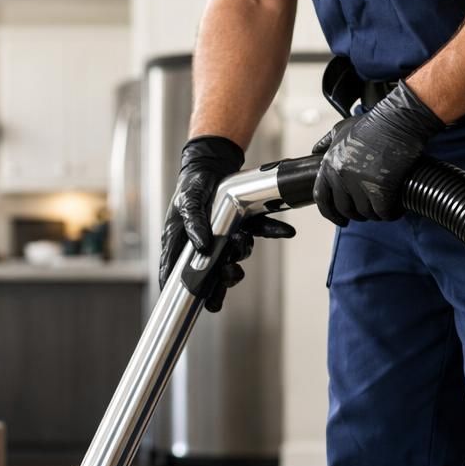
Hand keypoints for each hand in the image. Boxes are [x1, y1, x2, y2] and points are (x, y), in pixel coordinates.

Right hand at [159, 136, 295, 312]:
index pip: (178, 275)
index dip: (189, 291)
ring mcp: (223, 237)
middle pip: (211, 274)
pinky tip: (286, 230)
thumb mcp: (188, 201)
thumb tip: (202, 246)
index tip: (203, 302)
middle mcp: (202, 245)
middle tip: (232, 275)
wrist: (213, 164)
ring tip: (241, 239)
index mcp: (180, 244)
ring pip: (235, 256)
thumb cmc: (192, 184)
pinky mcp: (242, 226)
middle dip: (223, 281)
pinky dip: (274, 231)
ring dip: (242, 251)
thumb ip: (193, 223)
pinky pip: (260, 233)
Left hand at [312, 81, 444, 225]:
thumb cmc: (373, 122)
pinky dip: (390, 213)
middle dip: (356, 214)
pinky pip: (383, 211)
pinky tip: (396, 210)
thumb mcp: (341, 129)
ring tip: (384, 209)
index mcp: (329, 165)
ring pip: (365, 212)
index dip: (329, 212)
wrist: (399, 119)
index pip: (321, 198)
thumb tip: (314, 151)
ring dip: (375, 214)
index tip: (339, 218)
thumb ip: (326, 142)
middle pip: (344, 208)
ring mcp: (359, 182)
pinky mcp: (381, 187)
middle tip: (367, 214)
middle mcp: (340, 176)